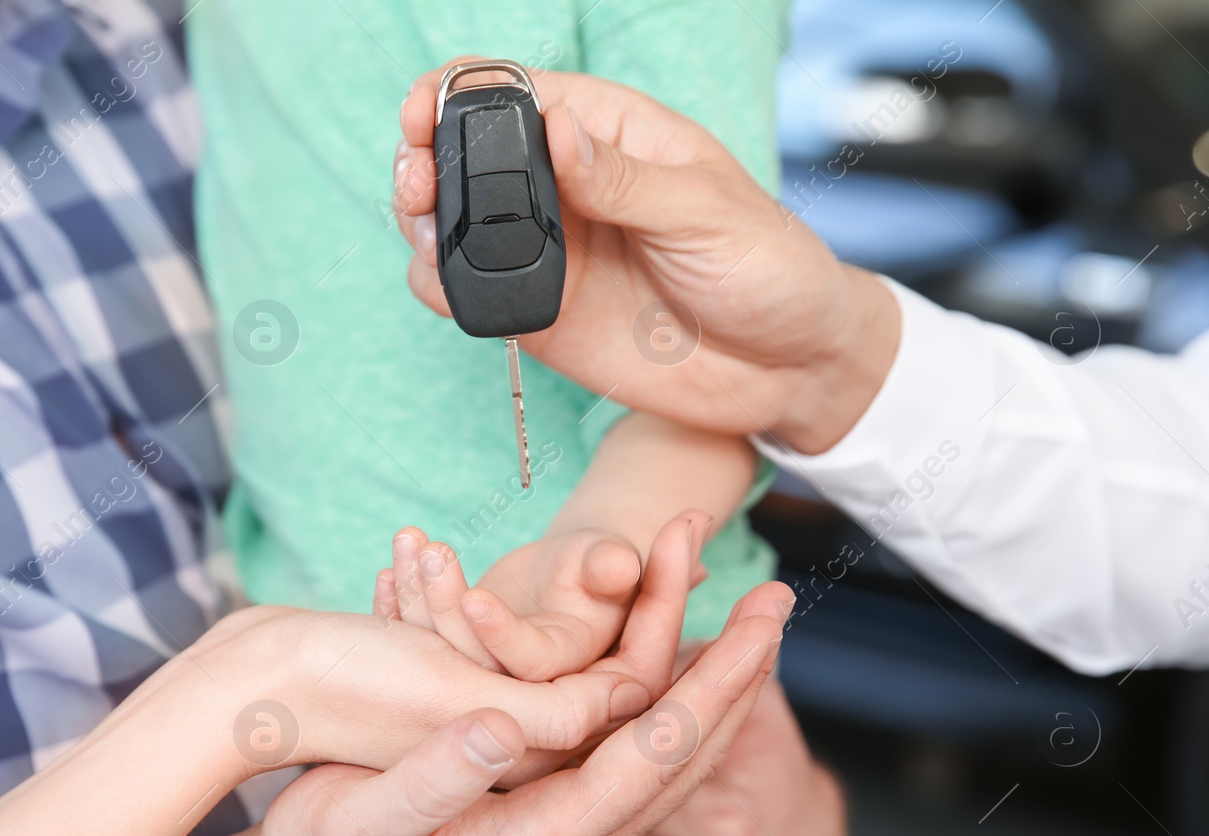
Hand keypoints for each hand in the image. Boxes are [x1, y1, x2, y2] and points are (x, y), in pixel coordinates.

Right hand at [241, 582, 794, 835]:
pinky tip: (679, 652)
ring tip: (744, 611)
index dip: (714, 685)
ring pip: (664, 748)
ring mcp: (569, 825)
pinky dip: (665, 691)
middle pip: (683, 752)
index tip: (759, 622)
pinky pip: (632, 748)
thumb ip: (433, 782)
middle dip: (735, 673)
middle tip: (778, 598)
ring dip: (708, 678)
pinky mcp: (552, 806)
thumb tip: (503, 723)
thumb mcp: (361, 822)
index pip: (656, 755)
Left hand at [374, 512, 710, 681]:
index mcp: (573, 678)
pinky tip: (387, 571)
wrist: (575, 581)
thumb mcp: (610, 560)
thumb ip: (610, 568)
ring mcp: (486, 690)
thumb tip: (618, 565)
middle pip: (476, 661)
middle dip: (447, 603)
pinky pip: (420, 649)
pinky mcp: (456, 676)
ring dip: (419, 596)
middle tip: (431, 551)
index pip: (532, 666)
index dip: (501, 633)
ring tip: (410, 539)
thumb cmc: (599, 563)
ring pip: (441, 651)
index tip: (473, 596)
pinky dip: (400, 610)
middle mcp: (526, 697)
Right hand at [393, 61, 901, 454]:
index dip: (457, 94)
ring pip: (454, 226)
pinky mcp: (542, 315)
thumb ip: (625, 179)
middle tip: (416, 183)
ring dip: (421, 224)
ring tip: (425, 233)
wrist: (792, 369)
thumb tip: (557, 132)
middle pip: (466, 158)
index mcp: (609, 135)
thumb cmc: (769, 267)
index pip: (514, 94)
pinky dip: (442, 288)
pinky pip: (472, 295)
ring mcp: (551, 254)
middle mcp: (568, 190)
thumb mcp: (706, 211)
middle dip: (424, 160)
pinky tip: (446, 285)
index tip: (423, 114)